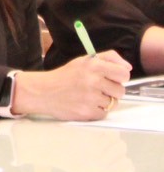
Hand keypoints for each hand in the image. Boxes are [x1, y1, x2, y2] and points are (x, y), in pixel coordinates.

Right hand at [12, 50, 130, 120]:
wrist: (43, 92)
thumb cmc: (65, 76)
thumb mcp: (84, 60)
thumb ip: (108, 58)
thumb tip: (128, 67)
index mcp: (93, 66)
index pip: (124, 74)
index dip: (120, 77)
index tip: (113, 78)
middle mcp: (93, 81)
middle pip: (120, 91)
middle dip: (111, 90)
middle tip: (98, 88)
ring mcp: (90, 98)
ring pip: (113, 103)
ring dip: (104, 101)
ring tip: (89, 96)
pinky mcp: (87, 112)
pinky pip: (104, 113)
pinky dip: (96, 110)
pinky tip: (85, 104)